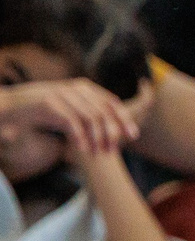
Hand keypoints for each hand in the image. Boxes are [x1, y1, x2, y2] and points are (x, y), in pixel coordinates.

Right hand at [0, 77, 140, 157]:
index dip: (124, 119)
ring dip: (96, 138)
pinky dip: (79, 137)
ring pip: (90, 117)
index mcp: (85, 87)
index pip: (111, 103)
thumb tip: (113, 127)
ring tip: (98, 153)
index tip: (132, 136)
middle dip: (112, 132)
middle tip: (113, 149)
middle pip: (104, 111)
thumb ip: (89, 111)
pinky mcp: (50, 104)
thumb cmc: (46, 109)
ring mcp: (63, 94)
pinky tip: (82, 150)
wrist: (15, 105)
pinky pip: (72, 122)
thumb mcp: (71, 107)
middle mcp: (76, 88)